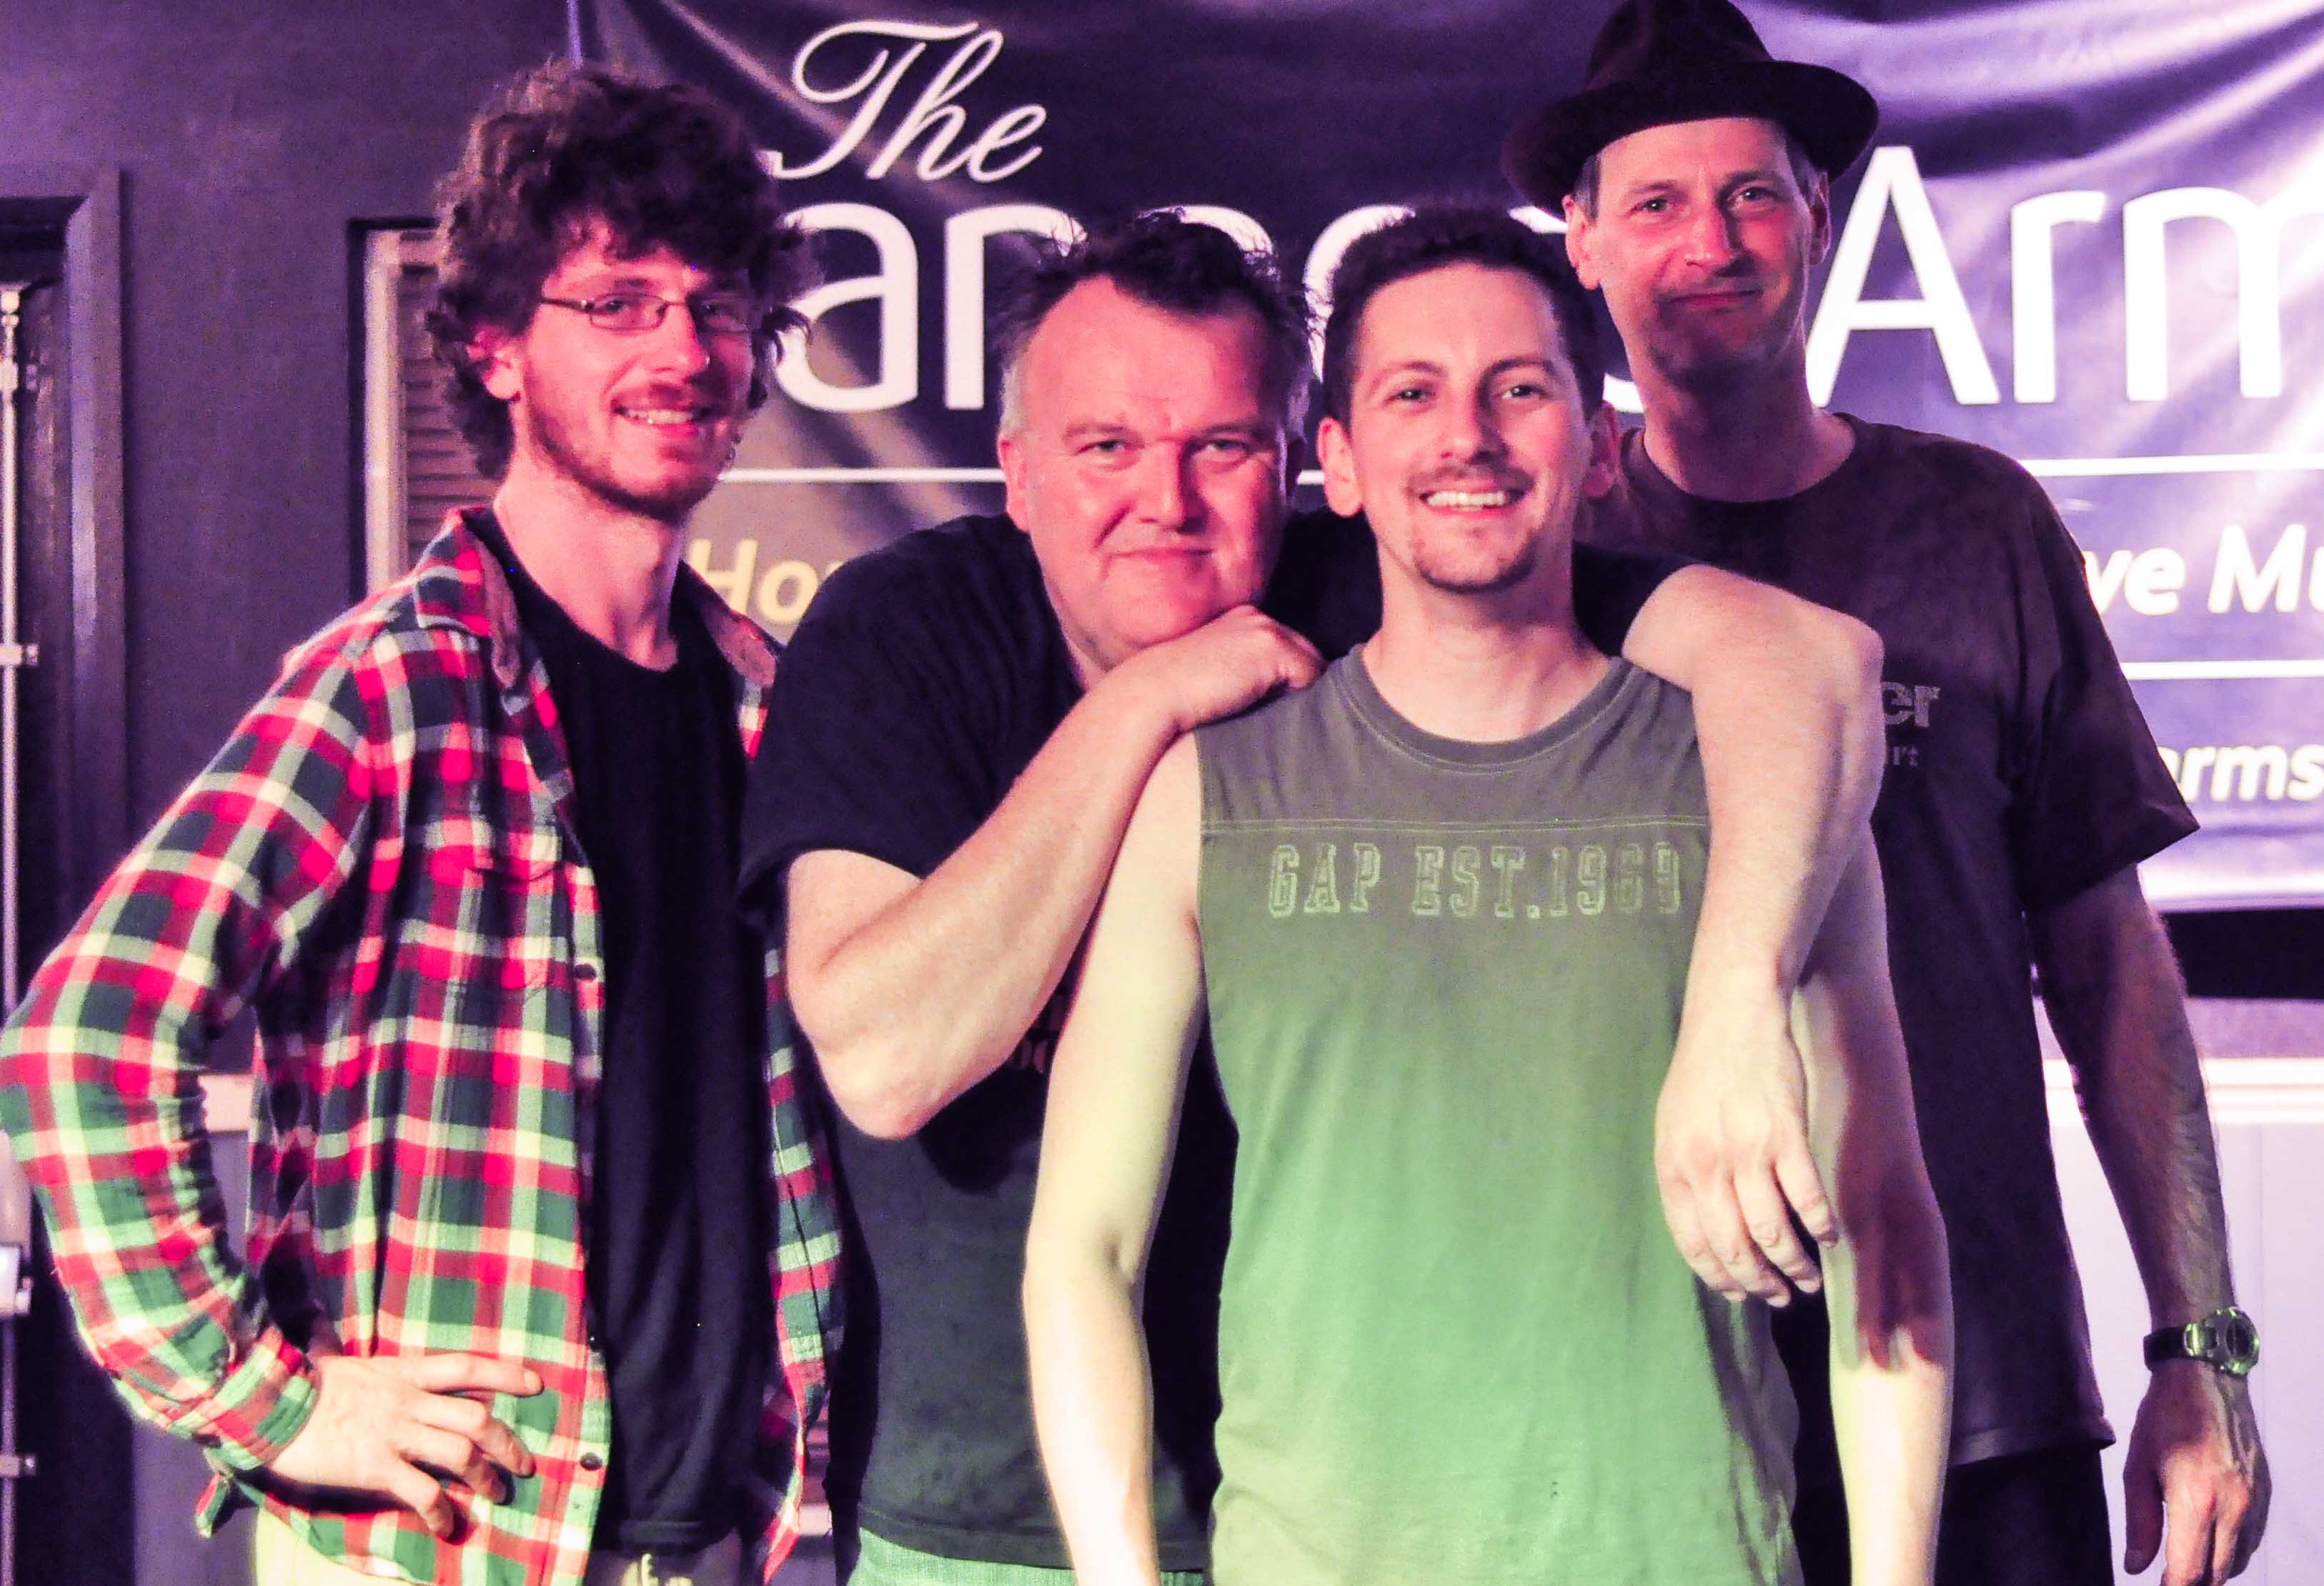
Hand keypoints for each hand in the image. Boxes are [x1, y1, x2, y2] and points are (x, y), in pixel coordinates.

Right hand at [264, 1353, 543, 1537]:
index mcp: (403, 1372)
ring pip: (460, 1453)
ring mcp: (395, 1434)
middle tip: (524, 1464)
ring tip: (497, 1494)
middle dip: (507, 1442)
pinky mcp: (376, 1468)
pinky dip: (442, 1511)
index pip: (467, 1366)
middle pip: (477, 1417)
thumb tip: (330, 1326)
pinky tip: (448, 1526)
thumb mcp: (335, 1359)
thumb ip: (348, 1351)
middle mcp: (408, 1402)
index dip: (505, 1374)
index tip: (536, 1384)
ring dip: (486, 1477)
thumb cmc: (297, 1383)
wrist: (265, 1406)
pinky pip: (423, 1492)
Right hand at [1108, 605, 1322, 735]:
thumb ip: (1247, 680)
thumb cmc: (1174, 702)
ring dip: (1297, 696)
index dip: (1285, 686)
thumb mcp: (1216, 681)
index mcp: (1241, 622)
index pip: (1289, 653)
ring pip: (1314, 669)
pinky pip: (1311, 679)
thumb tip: (1285, 704)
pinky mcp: (1271, 645)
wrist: (1149, 696)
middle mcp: (1256, 617)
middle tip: (1268, 715)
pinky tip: (1259, 711)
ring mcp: (1264, 627)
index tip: (1262, 709)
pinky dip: (1295, 702)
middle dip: (1297, 689)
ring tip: (1261, 715)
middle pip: (1308, 658)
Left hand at [1653, 988, 1836, 1303]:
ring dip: (1794, 1266)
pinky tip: (1830, 1238)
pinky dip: (1822, 1227)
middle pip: (1735, 1248)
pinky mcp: (1786, 1136)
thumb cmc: (1704, 1072)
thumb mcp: (1674, 1125)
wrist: (1732, 1016)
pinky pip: (1808, 1199)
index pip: (1694, 1244)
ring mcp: (1747, 1152)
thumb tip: (1701, 1226)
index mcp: (1674, 1167)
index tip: (1741, 1294)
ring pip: (1774, 1233)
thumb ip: (1686, 1175)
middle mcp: (1707, 1166)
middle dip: (1760, 1283)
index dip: (1720, 1277)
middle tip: (1780, 1296)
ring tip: (1808, 1279)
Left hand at [2122, 1363, 2268, 1583]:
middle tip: (2169, 1578)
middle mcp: (2234, 1507)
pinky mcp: (2265, 1494)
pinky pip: (2252, 1539)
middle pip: (2217, 1574)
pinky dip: (2231, 1549)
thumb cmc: (2163, 1419)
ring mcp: (2255, 1502)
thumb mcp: (2136, 1467)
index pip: (2189, 1571)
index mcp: (2197, 1501)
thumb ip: (2140, 1522)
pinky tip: (2209, 1538)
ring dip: (2212, 1569)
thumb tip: (2136, 1567)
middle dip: (2192, 1582)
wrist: (2206, 1379)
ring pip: (2237, 1560)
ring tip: (2185, 1560)